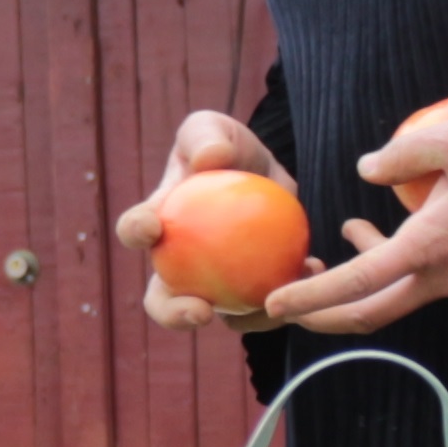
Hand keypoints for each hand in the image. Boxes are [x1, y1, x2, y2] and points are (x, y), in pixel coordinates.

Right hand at [114, 109, 309, 333]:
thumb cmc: (225, 147)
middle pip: (163, 298)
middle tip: (201, 312)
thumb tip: (210, 160)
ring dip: (245, 318)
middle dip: (173, 314)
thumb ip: (205, 137)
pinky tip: (312, 269)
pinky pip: (267, 302)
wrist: (261, 172)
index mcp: (158, 222)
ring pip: (220, 314)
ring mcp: (212, 283)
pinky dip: (290, 294)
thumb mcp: (212, 129)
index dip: (135, 234)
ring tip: (273, 302)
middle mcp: (177, 262)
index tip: (152, 229)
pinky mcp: (250, 290)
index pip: (135, 230)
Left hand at [258, 117, 447, 334]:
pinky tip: (392, 224)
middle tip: (289, 296)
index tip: (273, 306)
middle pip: (372, 312)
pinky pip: (428, 280)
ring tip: (347, 228)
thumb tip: (365, 171)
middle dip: (324, 310)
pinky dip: (398, 263)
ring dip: (364, 274)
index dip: (310, 297)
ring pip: (400, 293)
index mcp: (432, 249)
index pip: (357, 285)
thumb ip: (400, 155)